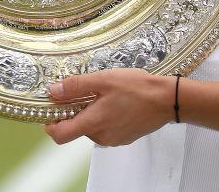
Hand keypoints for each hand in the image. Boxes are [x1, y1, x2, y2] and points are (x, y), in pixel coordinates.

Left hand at [44, 69, 173, 146]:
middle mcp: (101, 137)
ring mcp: (114, 139)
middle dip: (76, 111)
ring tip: (105, 94)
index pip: (60, 135)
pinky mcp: (124, 138)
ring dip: (92, 113)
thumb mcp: (103, 80)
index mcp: (93, 124)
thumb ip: (77, 86)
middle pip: (76, 129)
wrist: (167, 100)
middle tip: (86, 91)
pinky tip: (116, 102)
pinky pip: (106, 129)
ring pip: (92, 128)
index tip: (53, 108)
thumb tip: (54, 91)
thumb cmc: (137, 88)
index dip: (51, 123)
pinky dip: (105, 117)